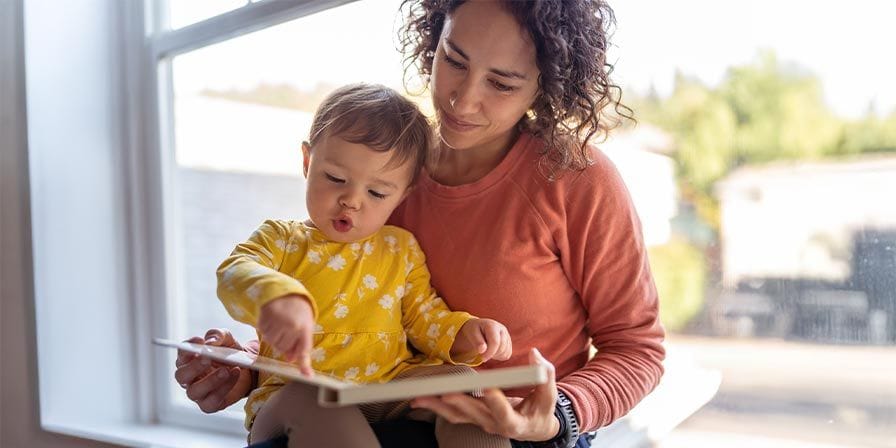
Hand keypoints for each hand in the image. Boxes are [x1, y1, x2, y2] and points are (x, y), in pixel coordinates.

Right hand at [174, 328, 255, 412]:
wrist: (248, 370)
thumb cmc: (231, 353)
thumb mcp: (227, 339)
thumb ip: (218, 335)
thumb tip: (210, 342)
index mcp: (189, 359)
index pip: (181, 354)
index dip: (187, 348)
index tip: (199, 341)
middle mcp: (189, 378)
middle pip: (181, 375)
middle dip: (194, 367)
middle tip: (208, 358)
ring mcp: (198, 393)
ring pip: (193, 392)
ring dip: (210, 381)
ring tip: (226, 370)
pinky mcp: (209, 405)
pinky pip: (210, 402)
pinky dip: (223, 389)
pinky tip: (234, 375)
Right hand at [258, 294, 314, 375]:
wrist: (286, 292)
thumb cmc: (298, 311)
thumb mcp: (305, 325)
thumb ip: (300, 343)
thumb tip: (291, 360)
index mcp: (305, 327)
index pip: (304, 350)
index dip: (305, 364)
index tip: (307, 376)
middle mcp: (291, 325)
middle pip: (283, 348)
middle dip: (284, 343)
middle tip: (288, 330)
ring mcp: (277, 322)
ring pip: (272, 343)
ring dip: (275, 337)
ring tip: (280, 324)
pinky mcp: (265, 318)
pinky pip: (263, 334)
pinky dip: (266, 331)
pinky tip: (273, 321)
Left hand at [411, 348, 560, 440]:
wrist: (534, 427)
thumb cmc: (542, 409)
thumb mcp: (548, 395)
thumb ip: (545, 374)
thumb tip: (535, 354)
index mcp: (514, 422)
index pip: (503, 412)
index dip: (495, 401)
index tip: (488, 389)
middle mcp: (494, 425)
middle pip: (473, 414)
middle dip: (458, 402)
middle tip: (445, 392)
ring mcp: (481, 423)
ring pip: (457, 416)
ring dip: (437, 407)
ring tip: (419, 398)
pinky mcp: (473, 418)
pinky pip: (452, 414)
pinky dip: (435, 407)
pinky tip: (420, 401)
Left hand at [450, 318, 511, 362]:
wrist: (479, 328)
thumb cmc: (475, 330)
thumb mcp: (471, 333)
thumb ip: (477, 342)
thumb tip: (482, 350)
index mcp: (492, 325)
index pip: (495, 342)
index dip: (489, 353)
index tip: (482, 358)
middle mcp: (502, 329)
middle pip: (501, 348)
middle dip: (491, 354)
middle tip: (482, 354)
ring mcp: (507, 336)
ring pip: (505, 352)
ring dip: (495, 355)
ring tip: (486, 351)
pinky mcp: (509, 342)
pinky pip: (507, 354)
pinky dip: (499, 356)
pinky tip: (492, 352)